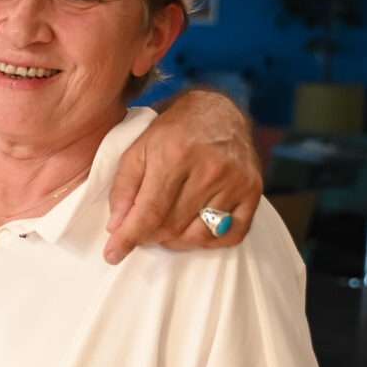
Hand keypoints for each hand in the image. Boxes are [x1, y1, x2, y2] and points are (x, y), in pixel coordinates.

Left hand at [105, 88, 261, 262]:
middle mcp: (209, 169)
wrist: (219, 112)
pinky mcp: (253, 191)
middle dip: (150, 235)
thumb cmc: (173, 131)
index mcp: (175, 155)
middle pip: (172, 226)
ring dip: (176, 240)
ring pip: (198, 235)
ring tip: (165, 227)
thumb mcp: (138, 148)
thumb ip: (123, 188)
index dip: (129, 237)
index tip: (113, 254)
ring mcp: (235, 181)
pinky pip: (230, 235)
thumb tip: (116, 226)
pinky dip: (208, 241)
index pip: (150, 211)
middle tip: (142, 229)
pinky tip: (193, 228)